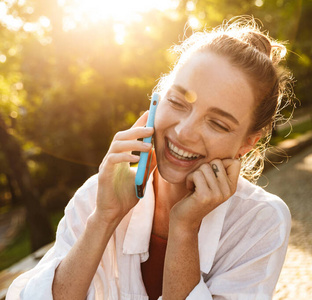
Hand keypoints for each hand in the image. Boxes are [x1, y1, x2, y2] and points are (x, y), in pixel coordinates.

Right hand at [95, 111, 153, 225]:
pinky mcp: (104, 174)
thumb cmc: (126, 196)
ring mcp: (106, 165)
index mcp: (121, 156)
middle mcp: (112, 157)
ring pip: (116, 145)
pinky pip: (112, 160)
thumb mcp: (142, 177)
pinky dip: (125, 156)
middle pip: (121, 136)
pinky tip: (136, 158)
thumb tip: (159, 150)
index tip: (150, 113)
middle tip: (152, 128)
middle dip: (137, 129)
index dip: (138, 124)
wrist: (114, 213)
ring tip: (149, 145)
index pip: (129, 135)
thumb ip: (148, 164)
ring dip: (134, 142)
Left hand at [169, 158, 240, 231]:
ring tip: (195, 186)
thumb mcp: (213, 183)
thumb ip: (220, 171)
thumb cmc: (196, 196)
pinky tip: (191, 189)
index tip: (211, 174)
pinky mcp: (205, 195)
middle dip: (204, 169)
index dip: (221, 162)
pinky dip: (189, 179)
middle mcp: (228, 191)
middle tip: (201, 182)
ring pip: (205, 167)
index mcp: (232, 187)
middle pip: (217, 161)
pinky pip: (196, 174)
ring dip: (195, 174)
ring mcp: (217, 194)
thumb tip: (229, 155)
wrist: (185, 220)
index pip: (236, 162)